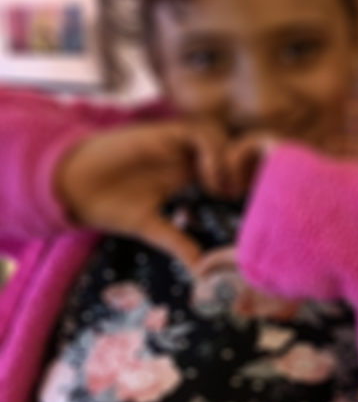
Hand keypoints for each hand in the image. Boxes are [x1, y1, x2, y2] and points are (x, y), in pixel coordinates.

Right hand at [56, 120, 232, 268]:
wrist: (71, 185)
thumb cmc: (108, 204)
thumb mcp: (149, 227)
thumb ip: (176, 241)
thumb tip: (201, 270)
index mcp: (186, 173)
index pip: (226, 168)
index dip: (240, 181)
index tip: (241, 207)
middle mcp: (184, 156)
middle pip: (229, 148)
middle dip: (241, 169)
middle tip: (236, 196)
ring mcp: (175, 143)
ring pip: (219, 137)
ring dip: (228, 160)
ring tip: (219, 189)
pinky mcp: (162, 134)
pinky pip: (199, 132)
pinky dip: (212, 151)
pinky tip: (207, 177)